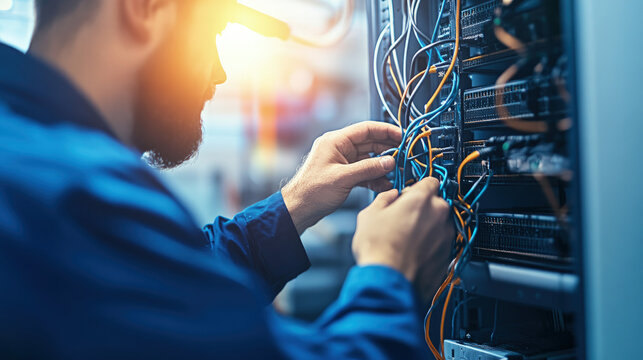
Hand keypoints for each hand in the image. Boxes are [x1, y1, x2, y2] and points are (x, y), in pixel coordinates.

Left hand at [282, 121, 401, 233]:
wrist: (298, 209)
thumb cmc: (312, 191)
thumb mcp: (343, 178)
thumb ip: (368, 168)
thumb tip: (390, 162)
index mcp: (335, 141)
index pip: (366, 129)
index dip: (386, 131)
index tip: (402, 136)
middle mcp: (339, 148)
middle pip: (370, 143)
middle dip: (388, 150)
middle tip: (404, 155)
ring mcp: (342, 162)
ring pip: (369, 159)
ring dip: (383, 166)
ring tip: (397, 172)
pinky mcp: (344, 175)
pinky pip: (364, 172)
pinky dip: (375, 177)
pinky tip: (385, 184)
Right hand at [352, 178, 453, 281]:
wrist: (389, 281)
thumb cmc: (378, 249)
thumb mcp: (369, 214)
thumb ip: (384, 198)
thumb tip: (391, 196)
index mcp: (421, 199)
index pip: (430, 180)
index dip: (417, 187)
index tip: (410, 194)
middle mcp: (439, 215)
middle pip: (436, 203)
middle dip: (421, 208)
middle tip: (403, 219)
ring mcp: (446, 237)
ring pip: (438, 224)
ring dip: (426, 228)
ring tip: (405, 240)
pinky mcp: (447, 256)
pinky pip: (440, 244)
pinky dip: (429, 246)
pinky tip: (412, 253)